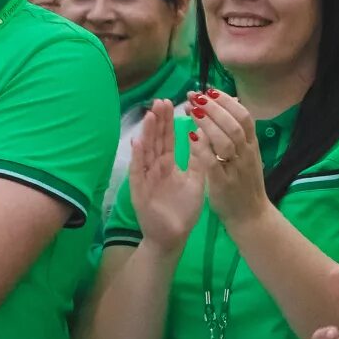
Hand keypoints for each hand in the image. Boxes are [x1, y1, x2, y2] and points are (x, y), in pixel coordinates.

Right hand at [128, 101, 203, 252]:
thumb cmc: (183, 210)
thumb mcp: (196, 181)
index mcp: (167, 165)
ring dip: (147, 133)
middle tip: (160, 100)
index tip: (171, 102)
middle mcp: (154, 168)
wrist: (173, 237)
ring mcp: (146, 179)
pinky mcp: (139, 192)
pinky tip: (137, 142)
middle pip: (155, 140)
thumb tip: (201, 136)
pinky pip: (138, 172)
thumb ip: (198, 160)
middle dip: (158, 121)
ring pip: (145, 152)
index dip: (168, 122)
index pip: (167, 139)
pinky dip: (137, 157)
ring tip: (150, 115)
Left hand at [186, 89, 272, 230]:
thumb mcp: (247, 156)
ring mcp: (236, 169)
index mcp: (253, 146)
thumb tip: (227, 105)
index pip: (244, 116)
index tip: (209, 90)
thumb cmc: (244, 184)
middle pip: (234, 124)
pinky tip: (191, 136)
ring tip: (192, 111)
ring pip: (225, 140)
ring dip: (208, 123)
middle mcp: (247, 155)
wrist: (250, 216)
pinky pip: (212, 162)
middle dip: (214, 107)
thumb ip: (238, 134)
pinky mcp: (223, 184)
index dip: (226, 102)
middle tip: (196, 96)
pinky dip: (202, 147)